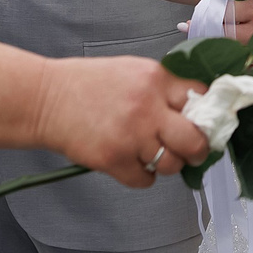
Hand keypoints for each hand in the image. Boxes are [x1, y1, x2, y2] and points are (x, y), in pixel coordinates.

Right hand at [33, 56, 209, 187]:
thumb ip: (161, 88)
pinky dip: (141, 176)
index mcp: (155, 79)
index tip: (205, 123)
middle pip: (196, 139)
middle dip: (198, 149)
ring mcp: (132, 135)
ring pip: (173, 164)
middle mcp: (148, 106)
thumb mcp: (131, 71)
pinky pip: (146, 180)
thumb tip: (194, 109)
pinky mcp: (114, 159)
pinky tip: (129, 162)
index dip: (207, 113)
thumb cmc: (86, 84)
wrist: (45, 99)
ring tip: (149, 154)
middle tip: (191, 151)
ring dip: (167, 164)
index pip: (202, 97)